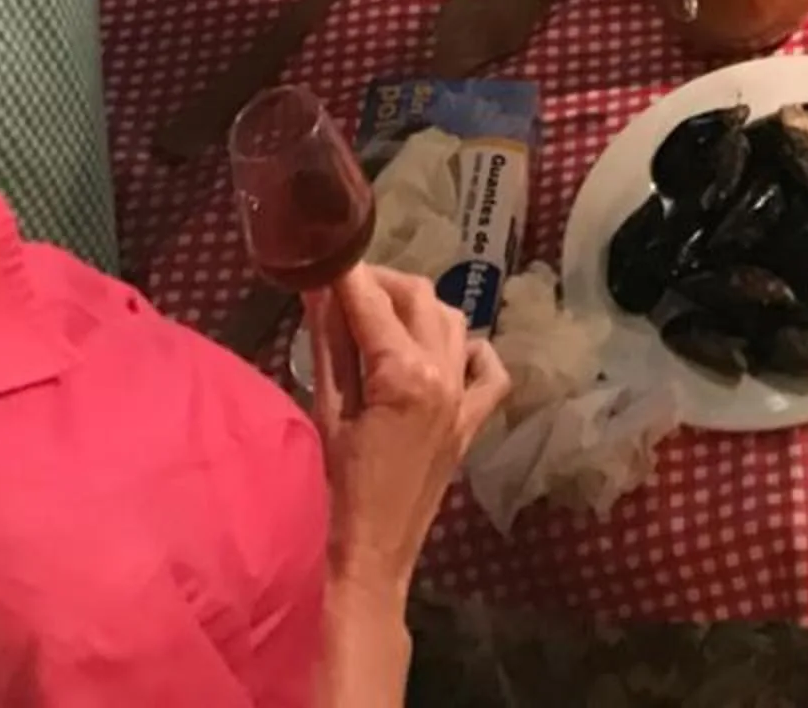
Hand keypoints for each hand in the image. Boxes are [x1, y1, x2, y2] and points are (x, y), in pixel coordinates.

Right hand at [310, 266, 509, 600]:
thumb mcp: (326, 412)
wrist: (372, 554)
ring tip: (380, 314)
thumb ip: (327, 344)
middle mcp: (444, 374)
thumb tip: (319, 288)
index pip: (372, 302)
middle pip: (418, 297)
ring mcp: (465, 395)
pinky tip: (442, 351)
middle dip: (382, 282)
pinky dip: (469, 349)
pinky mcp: (474, 418)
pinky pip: (488, 368)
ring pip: (452, 320)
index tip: (329, 252)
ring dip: (418, 307)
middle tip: (347, 285)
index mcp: (403, 374)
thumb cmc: (338, 488)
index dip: (348, 273)